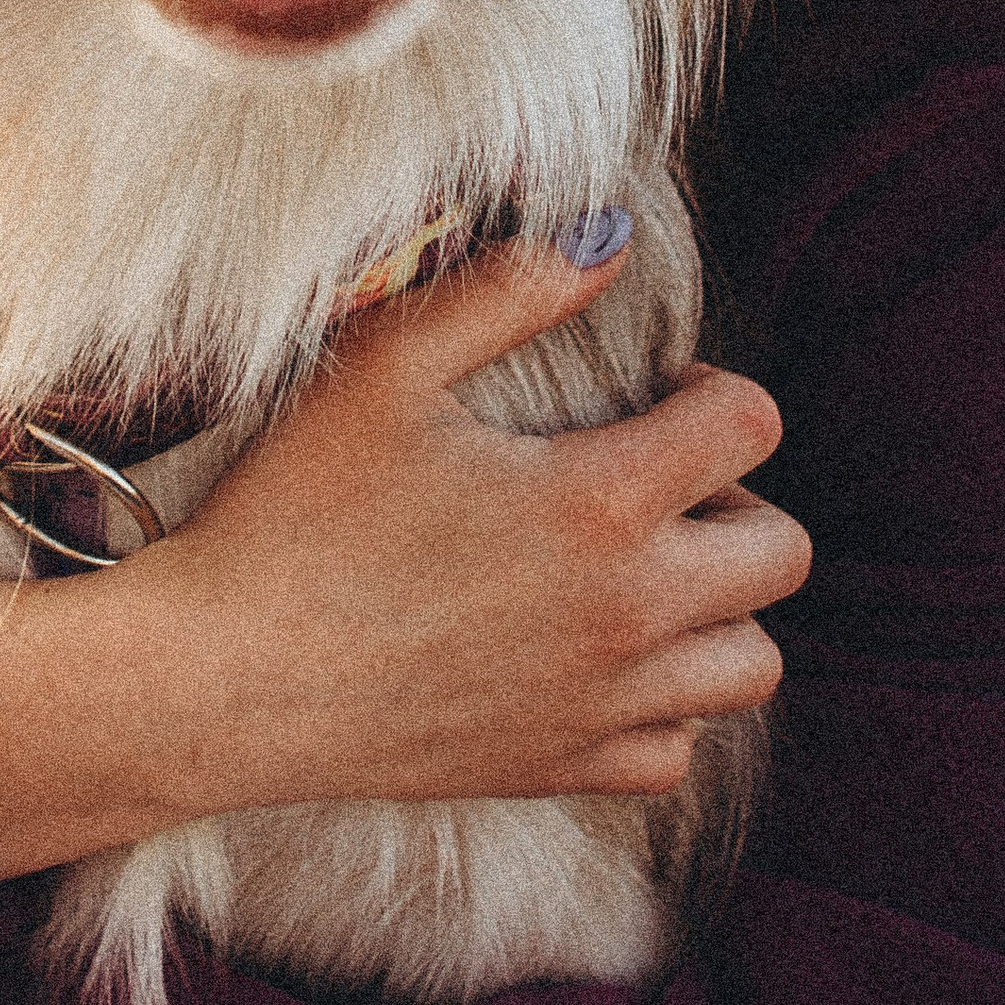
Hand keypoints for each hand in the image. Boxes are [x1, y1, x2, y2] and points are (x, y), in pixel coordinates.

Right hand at [0, 238, 808, 889]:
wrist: (221, 678)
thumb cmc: (293, 511)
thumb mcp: (384, 364)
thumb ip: (509, 286)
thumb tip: (611, 235)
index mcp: (600, 503)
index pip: (751, 425)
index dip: (711, 385)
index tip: (649, 389)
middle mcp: (629, 614)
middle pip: (782, 552)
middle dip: (734, 495)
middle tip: (649, 476)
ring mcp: (601, 705)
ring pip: (753, 663)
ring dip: (719, 606)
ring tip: (636, 566)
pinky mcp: (561, 770)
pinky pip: (677, 749)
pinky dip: (664, 702)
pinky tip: (595, 654)